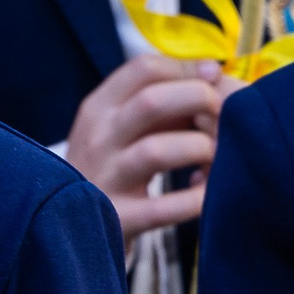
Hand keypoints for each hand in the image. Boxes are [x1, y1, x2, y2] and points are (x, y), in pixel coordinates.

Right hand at [64, 55, 232, 244]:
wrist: (71, 224)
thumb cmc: (116, 164)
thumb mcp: (123, 125)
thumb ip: (163, 99)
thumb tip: (213, 72)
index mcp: (99, 107)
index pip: (144, 68)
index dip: (188, 69)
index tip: (214, 80)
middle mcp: (98, 138)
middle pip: (151, 101)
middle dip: (199, 101)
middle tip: (221, 116)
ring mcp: (105, 178)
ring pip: (156, 151)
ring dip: (200, 149)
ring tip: (214, 157)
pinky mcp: (119, 218)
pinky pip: (164, 208)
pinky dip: (196, 199)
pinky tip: (207, 194)